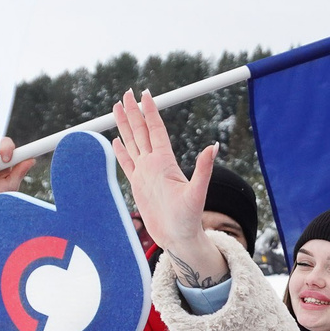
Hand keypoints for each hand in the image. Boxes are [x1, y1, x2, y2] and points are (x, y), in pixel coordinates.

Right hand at [106, 89, 223, 282]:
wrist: (178, 237)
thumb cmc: (189, 218)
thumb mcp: (197, 193)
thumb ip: (203, 169)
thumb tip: (214, 146)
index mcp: (165, 162)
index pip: (156, 130)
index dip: (151, 111)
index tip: (146, 93)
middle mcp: (154, 164)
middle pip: (141, 131)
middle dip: (134, 112)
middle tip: (127, 92)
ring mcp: (145, 174)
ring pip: (131, 143)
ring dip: (124, 126)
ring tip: (117, 107)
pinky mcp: (137, 185)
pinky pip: (126, 163)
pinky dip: (120, 151)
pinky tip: (115, 140)